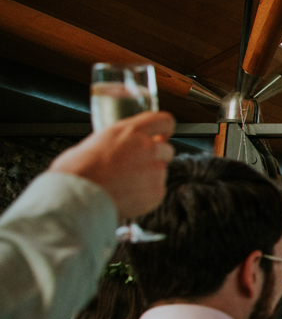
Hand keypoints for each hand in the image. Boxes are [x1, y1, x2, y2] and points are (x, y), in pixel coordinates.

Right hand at [48, 111, 174, 219]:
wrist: (77, 197)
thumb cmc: (77, 171)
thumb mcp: (95, 142)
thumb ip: (118, 141)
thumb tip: (123, 146)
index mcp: (130, 131)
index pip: (164, 121)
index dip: (163, 129)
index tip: (161, 135)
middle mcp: (148, 148)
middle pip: (166, 149)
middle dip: (154, 157)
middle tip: (135, 166)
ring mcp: (155, 170)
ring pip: (162, 171)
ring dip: (149, 176)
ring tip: (125, 184)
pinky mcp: (157, 192)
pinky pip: (158, 190)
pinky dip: (147, 194)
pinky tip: (127, 195)